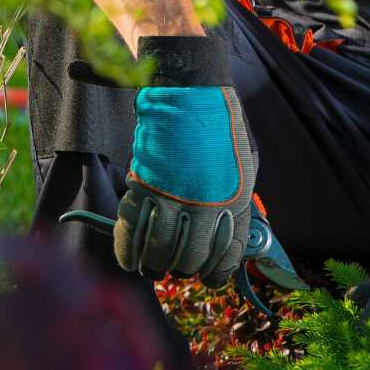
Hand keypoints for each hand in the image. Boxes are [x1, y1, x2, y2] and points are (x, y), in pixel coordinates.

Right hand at [114, 36, 256, 282]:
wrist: (191, 92)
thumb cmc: (220, 126)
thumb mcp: (243, 167)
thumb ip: (234, 203)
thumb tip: (226, 236)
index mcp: (234, 201)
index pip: (226, 255)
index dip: (216, 273)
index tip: (208, 277)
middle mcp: (205, 205)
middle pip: (190, 257)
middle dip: (182, 270)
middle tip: (175, 269)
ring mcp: (172, 196)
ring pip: (159, 249)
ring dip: (154, 265)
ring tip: (151, 268)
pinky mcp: (143, 185)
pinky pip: (132, 228)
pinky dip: (126, 249)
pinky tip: (128, 260)